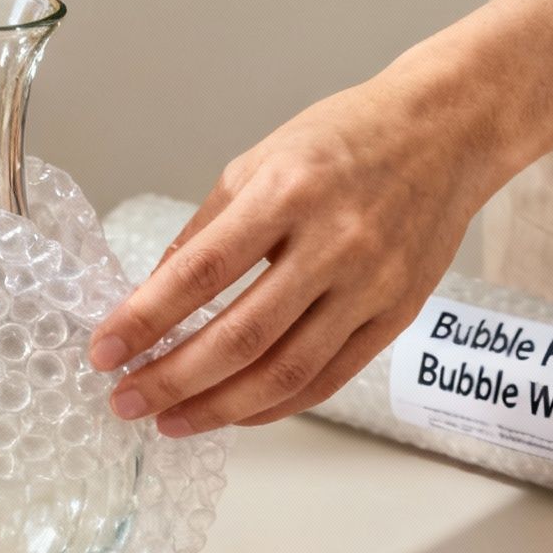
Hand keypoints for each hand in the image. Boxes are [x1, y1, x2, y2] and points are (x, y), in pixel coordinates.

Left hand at [88, 69, 505, 435]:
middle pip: (242, 336)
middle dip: (173, 379)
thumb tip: (154, 295)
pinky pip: (328, 378)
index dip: (146, 318)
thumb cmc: (347, 138)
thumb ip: (206, 230)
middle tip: (126, 400)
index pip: (200, 272)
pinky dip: (274, 405)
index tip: (105, 351)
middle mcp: (334, 243)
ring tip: (170, 421)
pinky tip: (234, 412)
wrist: (448, 132)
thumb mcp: (259, 160)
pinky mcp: (397, 316)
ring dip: (219, 407)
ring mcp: (371, 286)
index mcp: (288, 193)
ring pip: (286, 372)